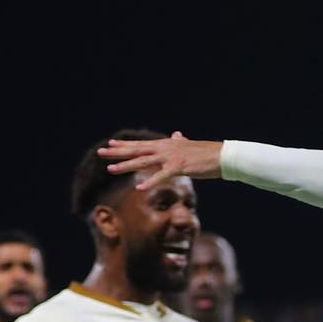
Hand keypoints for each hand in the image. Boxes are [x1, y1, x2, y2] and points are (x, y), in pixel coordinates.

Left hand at [99, 130, 223, 189]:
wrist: (222, 156)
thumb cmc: (207, 153)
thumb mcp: (190, 145)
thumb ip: (181, 141)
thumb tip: (177, 134)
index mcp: (166, 144)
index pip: (141, 144)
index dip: (125, 144)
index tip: (110, 143)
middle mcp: (165, 148)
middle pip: (137, 150)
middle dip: (118, 152)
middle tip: (101, 152)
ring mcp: (171, 157)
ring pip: (143, 162)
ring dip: (126, 166)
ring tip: (110, 169)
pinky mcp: (179, 167)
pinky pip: (162, 176)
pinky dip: (150, 182)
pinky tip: (139, 187)